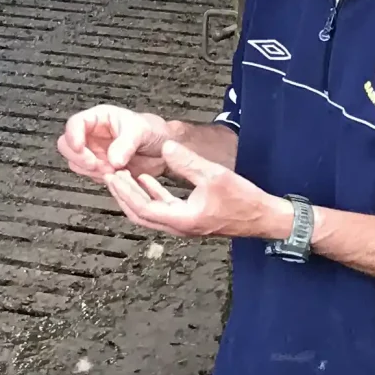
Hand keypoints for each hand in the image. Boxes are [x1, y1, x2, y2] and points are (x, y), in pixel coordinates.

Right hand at [59, 104, 170, 179]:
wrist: (164, 150)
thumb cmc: (153, 131)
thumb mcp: (141, 131)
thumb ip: (126, 144)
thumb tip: (113, 160)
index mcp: (99, 118)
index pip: (75, 124)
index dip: (73, 135)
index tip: (79, 147)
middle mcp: (92, 135)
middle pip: (66, 145)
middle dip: (80, 157)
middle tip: (98, 164)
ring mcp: (94, 153)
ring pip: (76, 163)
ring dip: (90, 170)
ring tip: (113, 170)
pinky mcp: (100, 168)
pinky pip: (90, 175)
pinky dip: (100, 178)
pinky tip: (117, 175)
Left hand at [104, 140, 286, 242]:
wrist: (265, 217)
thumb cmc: (244, 200)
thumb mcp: (214, 176)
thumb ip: (187, 162)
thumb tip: (165, 148)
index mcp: (181, 220)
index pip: (143, 208)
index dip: (126, 192)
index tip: (113, 176)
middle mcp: (179, 226)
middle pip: (140, 214)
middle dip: (123, 195)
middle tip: (110, 176)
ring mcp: (184, 224)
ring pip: (149, 212)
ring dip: (134, 195)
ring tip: (121, 176)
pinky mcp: (191, 218)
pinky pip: (162, 208)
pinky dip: (150, 194)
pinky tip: (146, 179)